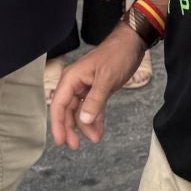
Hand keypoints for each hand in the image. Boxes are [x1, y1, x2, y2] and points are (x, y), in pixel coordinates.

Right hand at [49, 28, 147, 148]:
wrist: (132, 43)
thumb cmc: (117, 56)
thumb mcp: (107, 79)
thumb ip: (95, 100)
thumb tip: (83, 120)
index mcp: (72, 78)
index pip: (59, 104)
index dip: (58, 124)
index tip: (61, 141)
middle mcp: (75, 83)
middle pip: (67, 110)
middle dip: (71, 128)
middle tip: (75, 146)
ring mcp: (85, 87)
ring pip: (79, 111)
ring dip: (85, 126)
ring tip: (95, 139)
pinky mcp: (96, 89)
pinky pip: (92, 108)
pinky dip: (95, 119)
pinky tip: (99, 132)